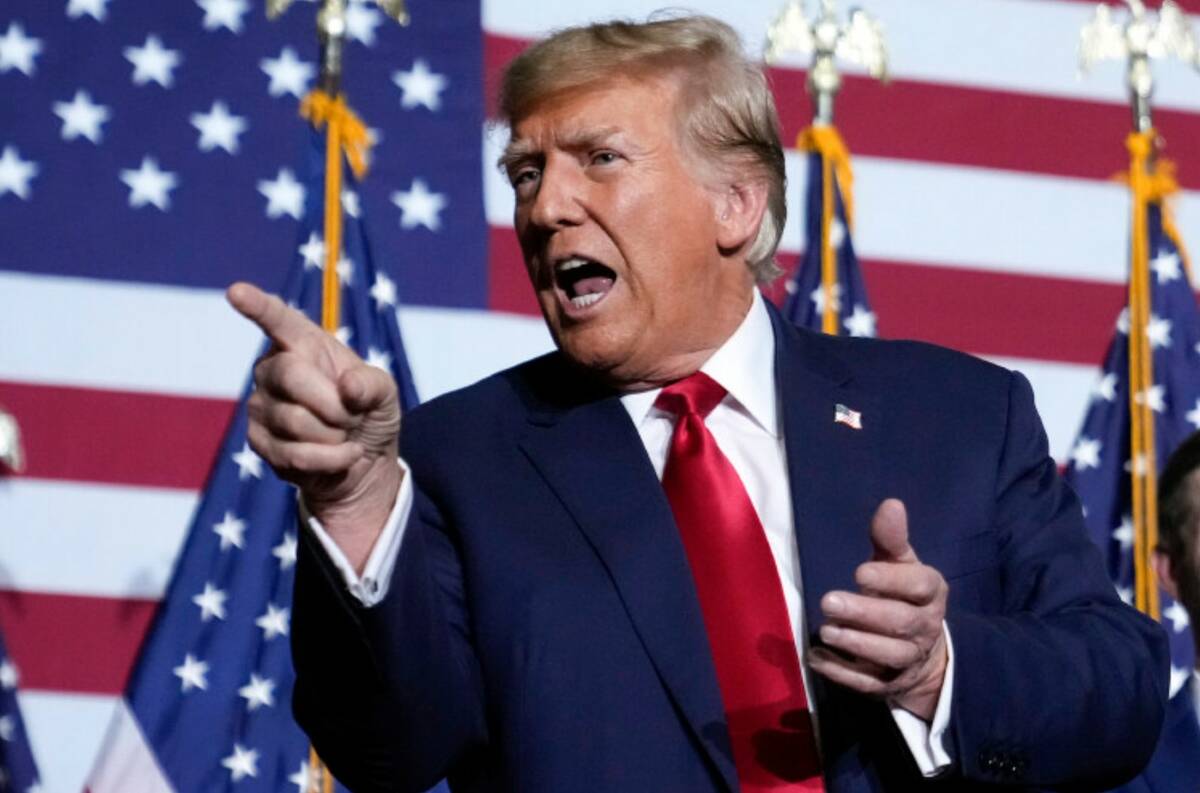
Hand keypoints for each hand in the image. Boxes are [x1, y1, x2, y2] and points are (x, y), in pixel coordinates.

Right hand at [226, 282, 402, 569]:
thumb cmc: (369, 414)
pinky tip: (339, 456)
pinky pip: (293, 454)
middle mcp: (274, 368)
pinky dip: (330, 460)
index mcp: (305, 345)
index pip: (279, 320)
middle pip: (291, 374)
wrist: (362, 460)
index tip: (236, 292)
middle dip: (333, 403)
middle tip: (351, 416)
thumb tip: (347, 386)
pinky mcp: (258, 441)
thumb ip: (374, 384)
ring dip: (334, 436)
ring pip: (294, 420)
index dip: (258, 306)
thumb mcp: (386, 394)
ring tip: (342, 435)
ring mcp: (260, 405)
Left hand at [808, 499, 948, 720]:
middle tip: (828, 601)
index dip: (891, 580)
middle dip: (865, 613)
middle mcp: (925, 628)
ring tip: (825, 630)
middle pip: (901, 624)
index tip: (859, 573)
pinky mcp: (888, 684)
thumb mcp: (900, 564)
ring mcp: (909, 660)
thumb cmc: (902, 594)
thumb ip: (891, 539)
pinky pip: (868, 684)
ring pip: (889, 656)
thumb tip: (890, 504)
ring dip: (856, 644)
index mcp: (931, 593)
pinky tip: (816, 657)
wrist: (922, 650)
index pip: (919, 586)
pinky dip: (841, 673)